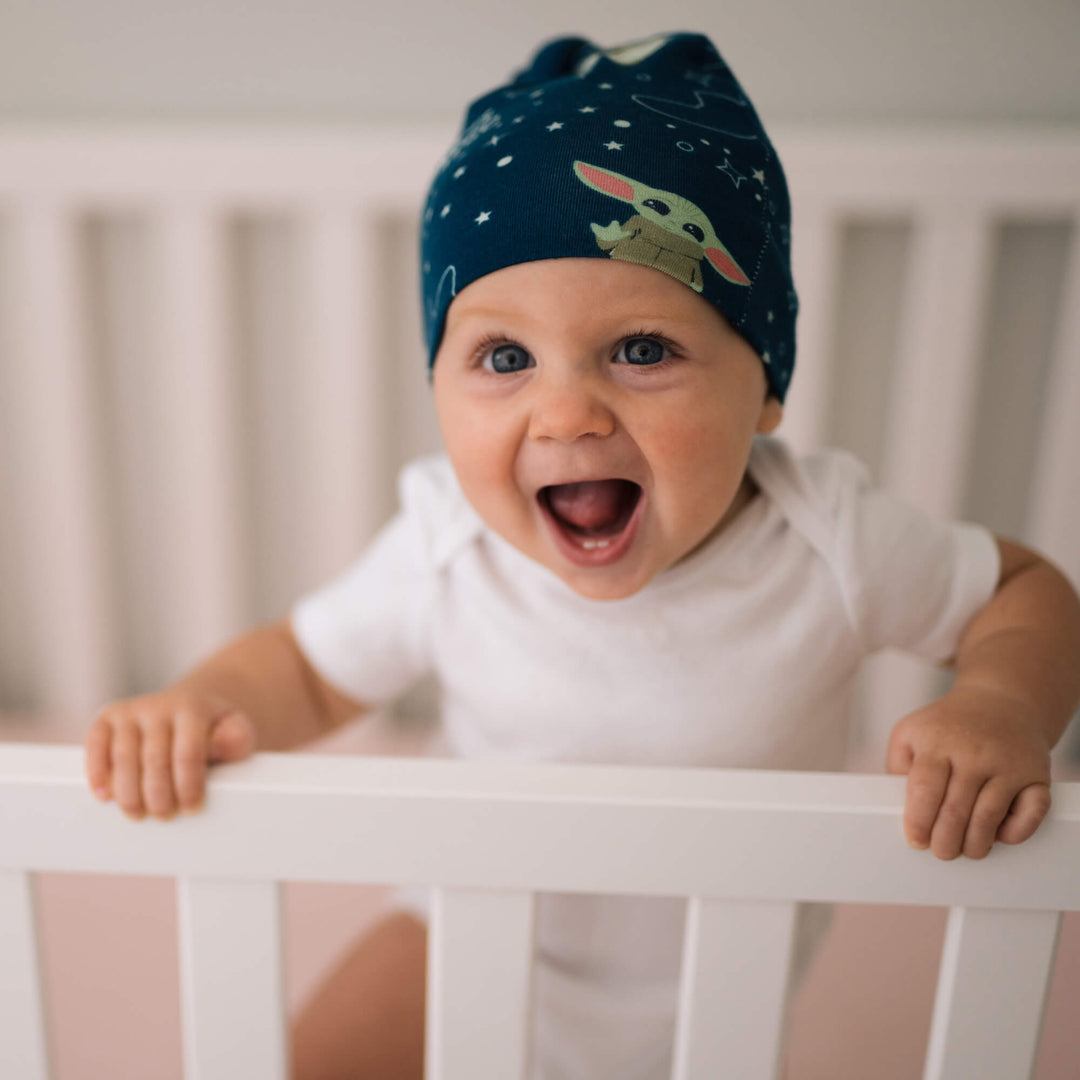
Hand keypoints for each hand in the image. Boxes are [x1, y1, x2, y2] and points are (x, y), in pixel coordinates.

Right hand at [84, 691, 256, 819]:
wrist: (188, 708)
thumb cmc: (213, 730)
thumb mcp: (235, 730)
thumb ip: (236, 739)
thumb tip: (220, 746)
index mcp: (192, 709)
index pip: (188, 753)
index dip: (188, 786)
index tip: (192, 809)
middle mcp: (159, 705)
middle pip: (154, 759)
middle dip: (159, 795)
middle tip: (165, 816)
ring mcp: (130, 711)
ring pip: (123, 757)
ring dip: (129, 793)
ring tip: (139, 814)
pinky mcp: (107, 717)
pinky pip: (95, 743)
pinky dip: (97, 772)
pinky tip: (105, 796)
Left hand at [885, 684, 1051, 859]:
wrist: (1000, 700)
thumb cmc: (947, 725)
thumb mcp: (910, 732)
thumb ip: (897, 766)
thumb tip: (895, 805)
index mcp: (937, 742)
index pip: (924, 789)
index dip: (918, 821)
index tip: (916, 840)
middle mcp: (974, 753)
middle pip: (956, 810)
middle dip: (945, 841)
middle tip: (941, 852)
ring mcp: (1007, 764)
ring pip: (989, 817)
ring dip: (975, 844)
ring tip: (966, 850)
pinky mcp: (1036, 774)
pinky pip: (1032, 812)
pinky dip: (1016, 832)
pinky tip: (1001, 835)